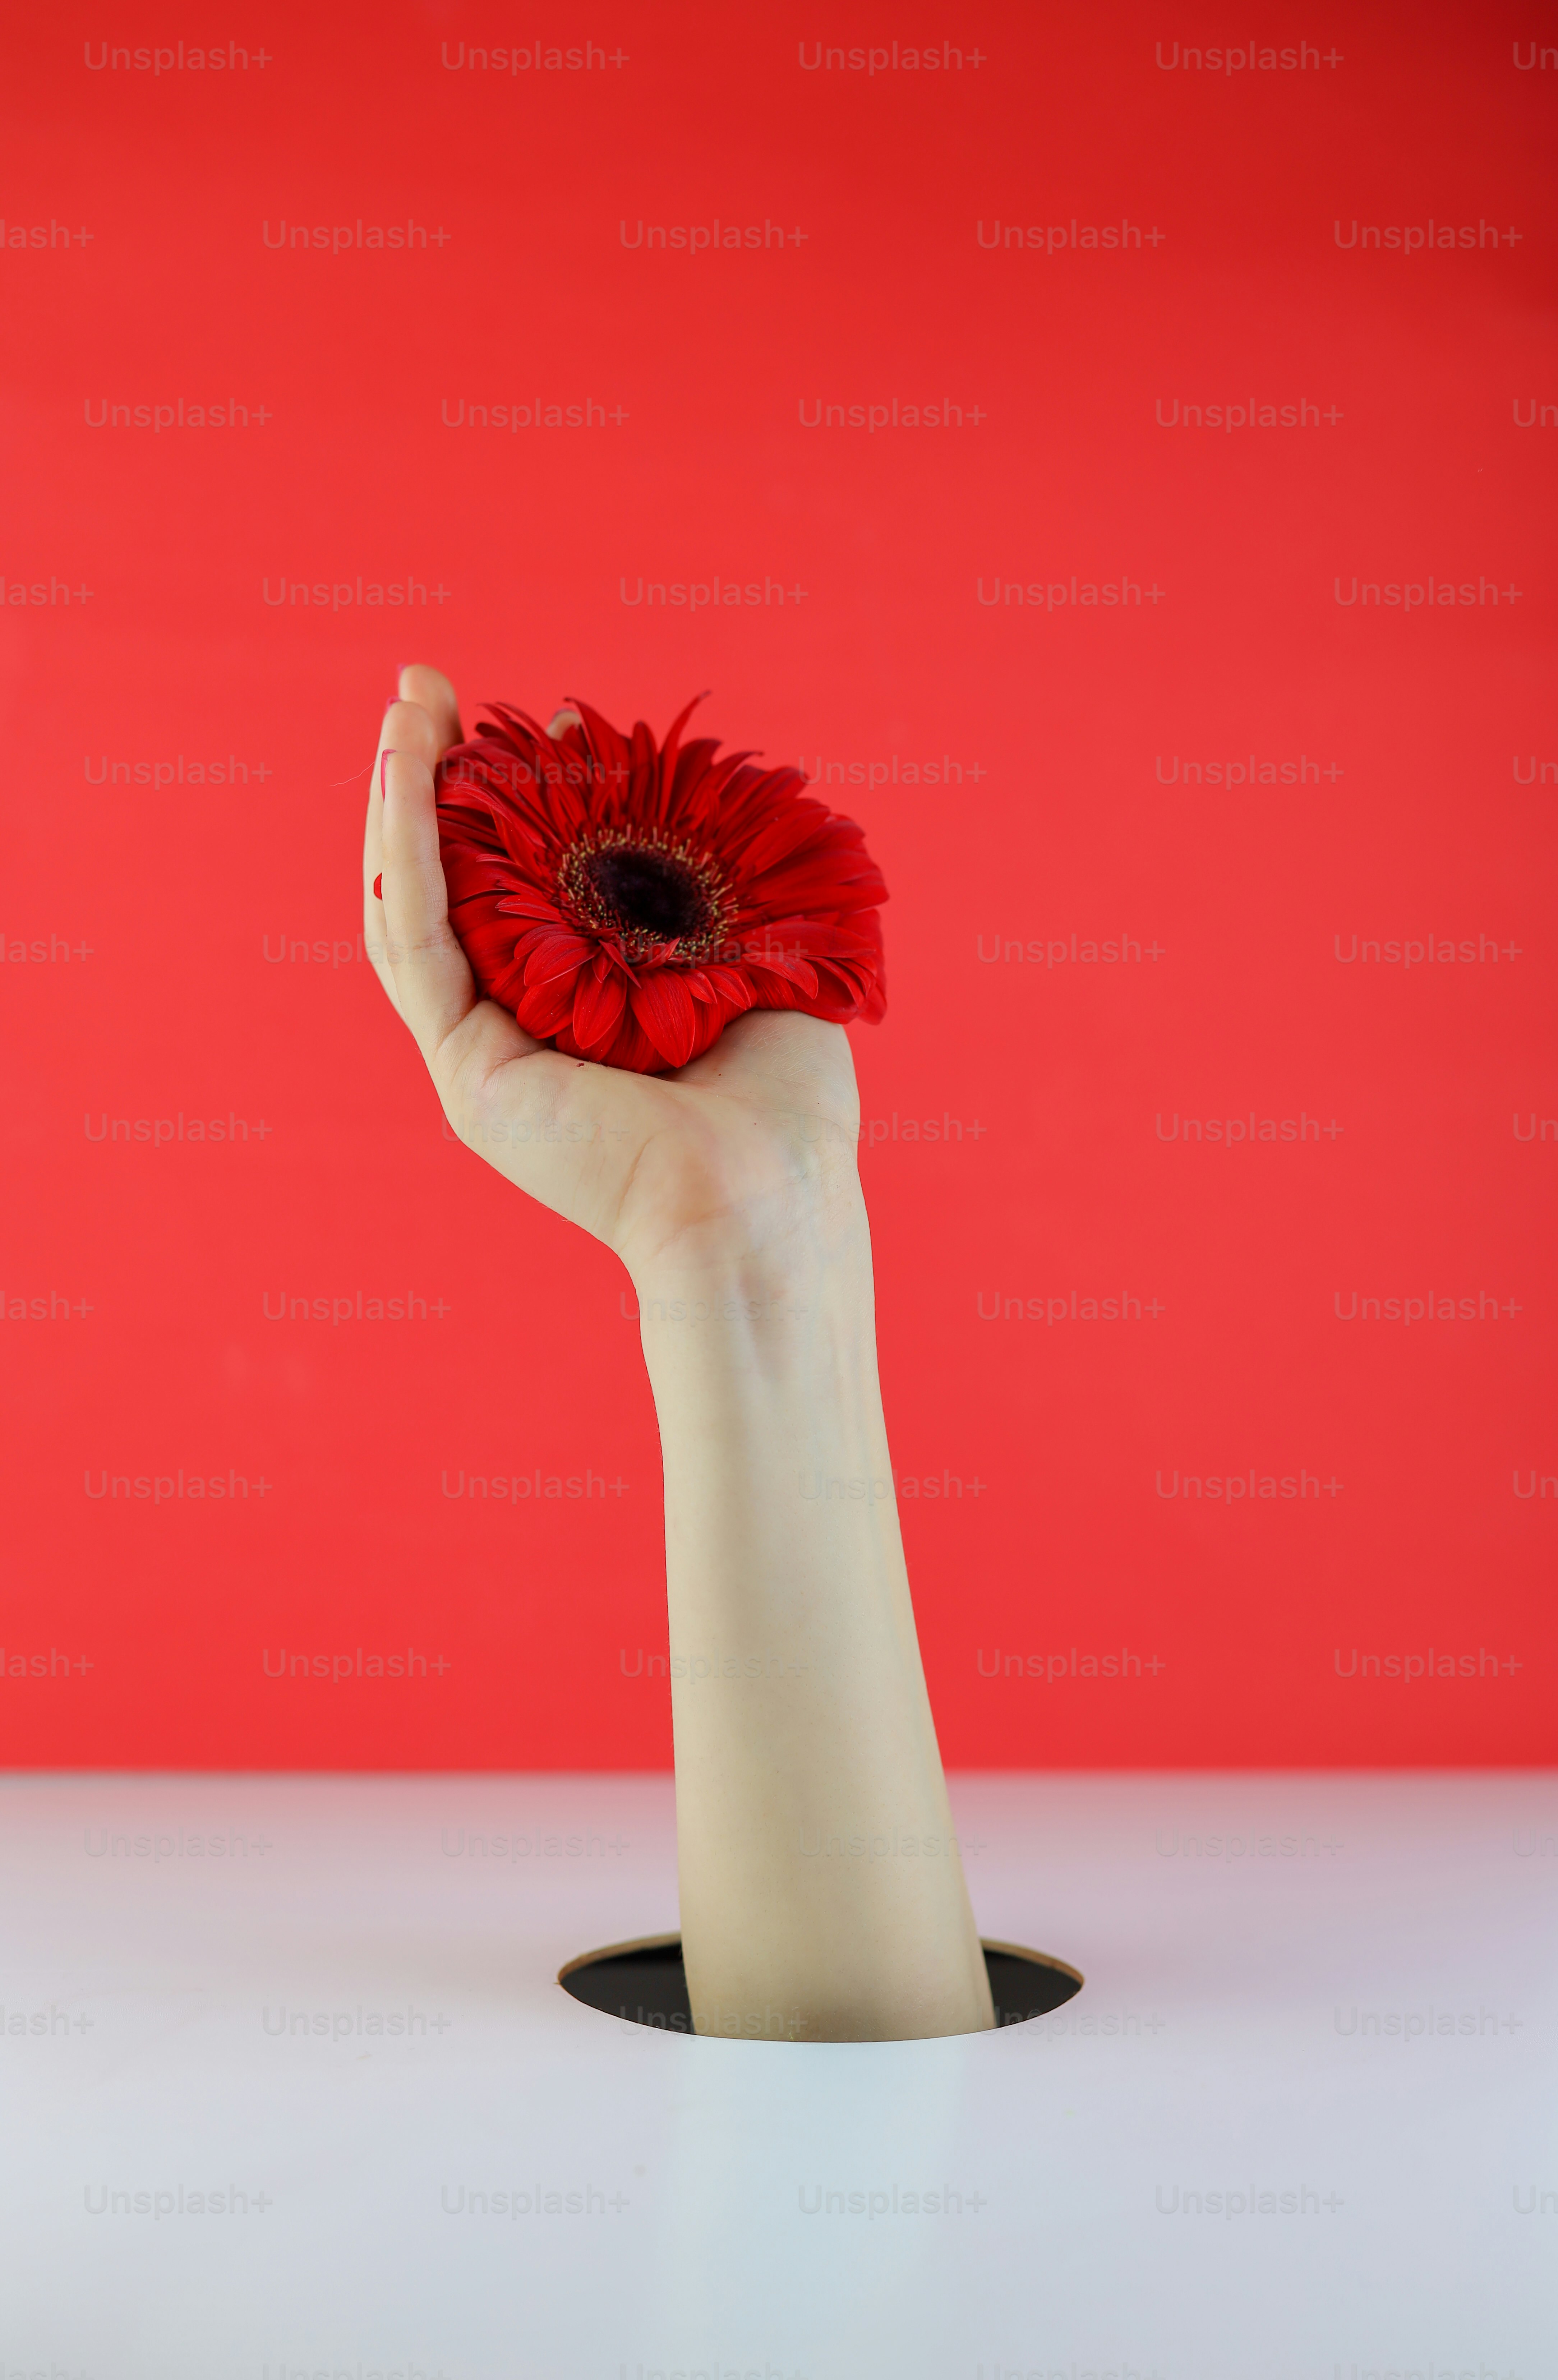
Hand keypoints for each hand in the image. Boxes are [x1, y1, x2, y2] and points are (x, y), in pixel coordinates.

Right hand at [365, 666, 866, 1286]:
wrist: (770, 1198)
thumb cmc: (785, 1103)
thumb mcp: (746, 957)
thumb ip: (696, 881)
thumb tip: (656, 774)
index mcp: (588, 1006)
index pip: (532, 882)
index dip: (528, 796)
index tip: (558, 722)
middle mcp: (526, 1025)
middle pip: (456, 883)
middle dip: (437, 777)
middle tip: (426, 687)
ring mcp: (486, 1052)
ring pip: (414, 903)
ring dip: (400, 799)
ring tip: (403, 707)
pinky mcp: (466, 1071)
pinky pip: (414, 941)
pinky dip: (404, 850)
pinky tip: (404, 772)